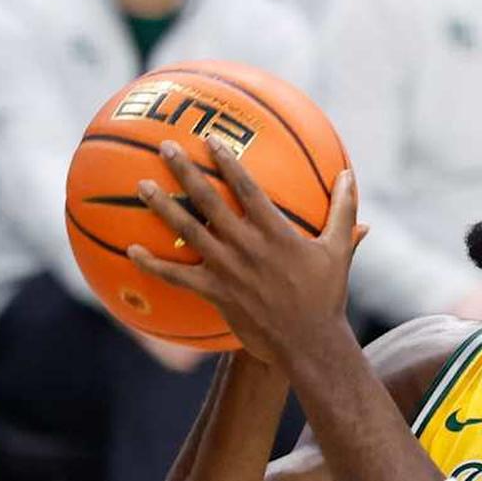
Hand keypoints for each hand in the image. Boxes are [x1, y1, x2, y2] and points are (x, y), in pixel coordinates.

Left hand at [125, 138, 367, 369]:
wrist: (308, 342)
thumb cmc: (325, 295)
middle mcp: (247, 247)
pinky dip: (154, 265)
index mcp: (275, 233)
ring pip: (188, 232)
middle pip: (209, 202)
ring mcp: (228, 270)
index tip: (211, 140)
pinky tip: (132, 252)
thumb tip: (349, 174)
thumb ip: (344, 210)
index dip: (228, 163)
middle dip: (186, 172)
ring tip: (142, 186)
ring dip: (163, 207)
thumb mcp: (340, 249)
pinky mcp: (216, 293)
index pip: (247, 189)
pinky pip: (178, 277)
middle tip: (165, 148)